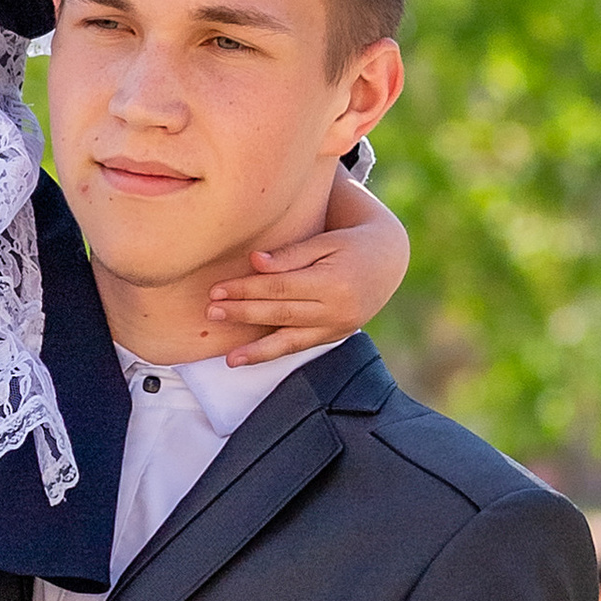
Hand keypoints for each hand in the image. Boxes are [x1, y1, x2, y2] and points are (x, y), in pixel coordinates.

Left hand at [204, 215, 405, 366]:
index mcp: (333, 282)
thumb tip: (255, 262)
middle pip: (281, 313)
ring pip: (290, 341)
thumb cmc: (350, 244)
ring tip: (229, 358)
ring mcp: (337, 327)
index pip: (281, 287)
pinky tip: (248, 358)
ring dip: (256, 349)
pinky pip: (299, 347)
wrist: (388, 262)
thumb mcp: (325, 241)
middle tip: (212, 312)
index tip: (218, 289)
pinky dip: (272, 353)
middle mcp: (336, 310)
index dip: (247, 289)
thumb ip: (291, 255)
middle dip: (244, 314)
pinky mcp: (334, 336)